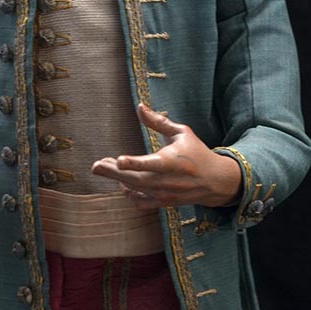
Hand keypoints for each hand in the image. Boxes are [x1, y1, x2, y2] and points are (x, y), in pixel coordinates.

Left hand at [91, 104, 241, 210]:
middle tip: (95, 166)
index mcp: (171, 161)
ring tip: (103, 166)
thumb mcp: (181, 133)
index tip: (118, 159)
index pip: (149, 164)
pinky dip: (129, 195)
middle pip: (135, 179)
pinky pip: (141, 202)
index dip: (132, 163)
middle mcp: (166, 181)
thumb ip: (158, 122)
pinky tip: (122, 184)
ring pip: (135, 189)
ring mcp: (164, 194)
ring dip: (117, 179)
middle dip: (113, 172)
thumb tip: (139, 106)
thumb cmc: (196, 152)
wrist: (215, 181)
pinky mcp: (163, 202)